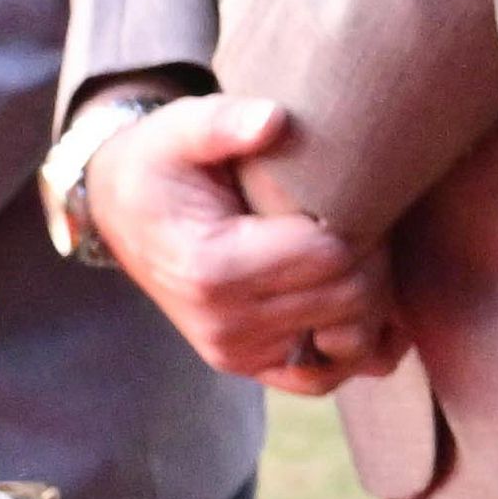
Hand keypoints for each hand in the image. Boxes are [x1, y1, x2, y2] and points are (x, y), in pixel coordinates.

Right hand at [84, 89, 400, 387]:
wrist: (121, 211)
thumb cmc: (161, 162)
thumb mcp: (181, 127)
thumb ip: (225, 122)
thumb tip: (274, 119)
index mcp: (212, 267)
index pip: (332, 254)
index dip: (366, 220)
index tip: (362, 188)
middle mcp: (224, 323)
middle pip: (349, 298)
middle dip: (377, 256)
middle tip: (371, 214)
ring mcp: (235, 352)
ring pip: (349, 339)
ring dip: (372, 296)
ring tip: (363, 250)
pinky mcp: (245, 364)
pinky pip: (321, 378)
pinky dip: (355, 348)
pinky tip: (368, 306)